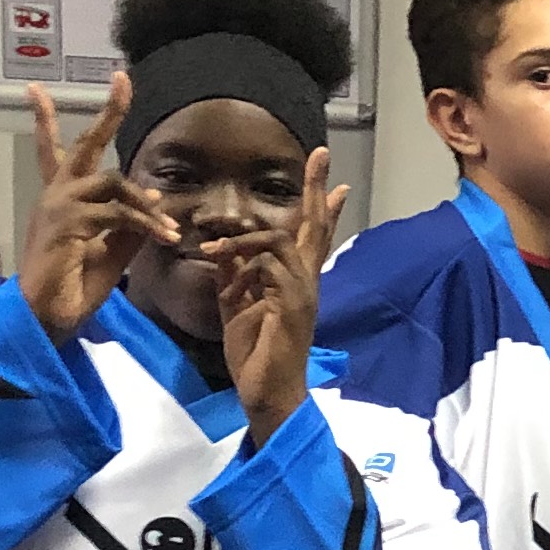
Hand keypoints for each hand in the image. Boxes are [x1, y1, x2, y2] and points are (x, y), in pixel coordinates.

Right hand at [17, 77, 181, 338]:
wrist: (46, 319)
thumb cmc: (72, 288)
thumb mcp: (111, 252)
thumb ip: (129, 223)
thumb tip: (154, 196)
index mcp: (61, 200)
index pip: (56, 150)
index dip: (47, 119)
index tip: (38, 90)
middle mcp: (56, 195)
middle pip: (86, 144)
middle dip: (107, 111)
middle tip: (121, 79)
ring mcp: (59, 206)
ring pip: (114, 182)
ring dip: (148, 204)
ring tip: (169, 231)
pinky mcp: (68, 222)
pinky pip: (118, 212)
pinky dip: (146, 223)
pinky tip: (163, 238)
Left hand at [205, 145, 352, 436]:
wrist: (267, 394)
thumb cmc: (255, 356)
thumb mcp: (235, 304)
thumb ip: (233, 273)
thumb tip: (223, 246)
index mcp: (294, 281)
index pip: (311, 235)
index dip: (320, 204)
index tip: (334, 178)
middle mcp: (306, 281)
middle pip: (316, 226)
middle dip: (317, 189)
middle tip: (323, 155)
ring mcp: (303, 292)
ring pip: (282, 238)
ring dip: (244, 235)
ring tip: (215, 244)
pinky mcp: (293, 305)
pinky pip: (269, 265)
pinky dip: (242, 262)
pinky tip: (223, 272)